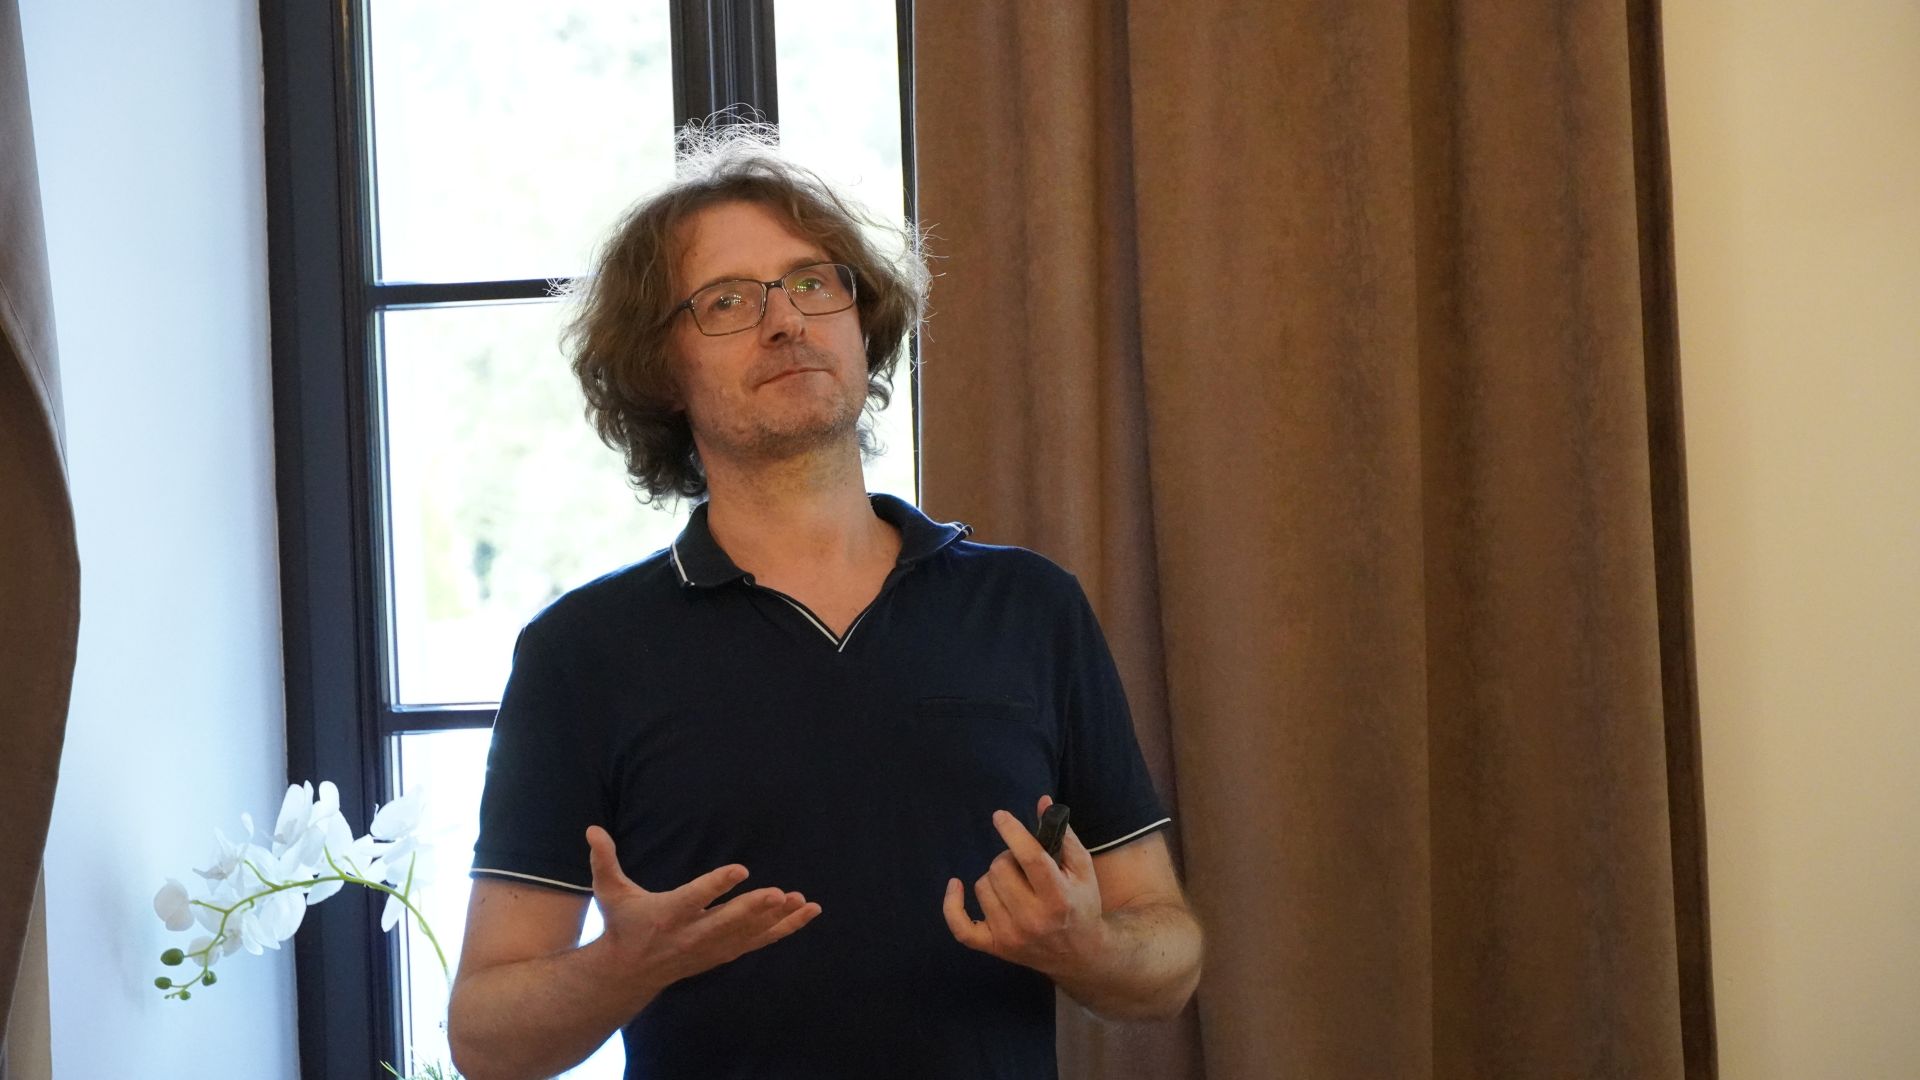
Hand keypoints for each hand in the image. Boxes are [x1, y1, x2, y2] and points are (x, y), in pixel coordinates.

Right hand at [585, 825, 820, 992]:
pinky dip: (784, 929)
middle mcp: (692, 934)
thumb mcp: (609, 892)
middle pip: (728, 921)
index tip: (741, 869)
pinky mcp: (724, 952)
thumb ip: (603, 860)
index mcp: (668, 914)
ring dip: (778, 919)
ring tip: (802, 900)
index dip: (717, 885)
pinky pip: (759, 941)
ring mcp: (711, 947)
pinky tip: (806, 913)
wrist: (628, 972)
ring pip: (750, 933)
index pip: (695, 898)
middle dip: (754, 909)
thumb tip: (592, 828)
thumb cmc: (622, 924)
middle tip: (779, 893)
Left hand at [941, 795, 1105, 978]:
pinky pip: (960, 926)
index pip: (1031, 858)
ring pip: (983, 886)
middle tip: (1022, 866)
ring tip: (1014, 885)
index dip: (1013, 832)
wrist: (1080, 955)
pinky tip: (956, 885)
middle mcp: (1033, 919)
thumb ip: (1063, 835)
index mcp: (1059, 897)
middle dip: (1009, 858)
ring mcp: (1011, 935)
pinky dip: (952, 905)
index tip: (1000, 816)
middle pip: (1000, 869)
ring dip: (995, 878)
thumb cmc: (1081, 904)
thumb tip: (1042, 802)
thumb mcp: (1082, 869)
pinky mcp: (995, 947)